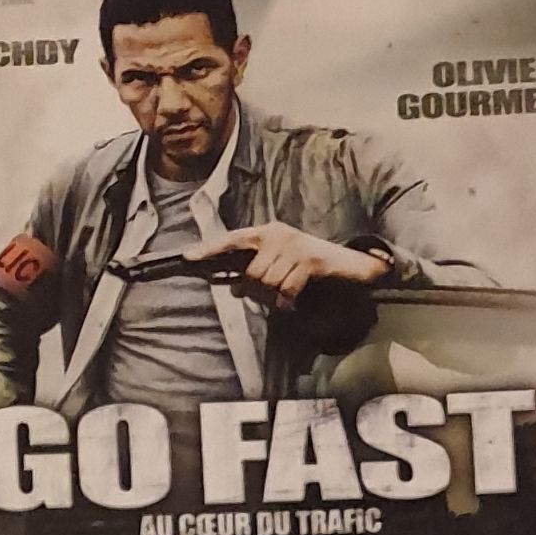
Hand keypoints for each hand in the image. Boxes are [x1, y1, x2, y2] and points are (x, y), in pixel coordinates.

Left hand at [215, 219, 385, 304]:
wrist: (347, 266)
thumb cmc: (308, 268)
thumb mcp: (279, 268)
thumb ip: (255, 276)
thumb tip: (233, 289)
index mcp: (267, 233)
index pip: (232, 240)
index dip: (210, 250)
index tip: (187, 257)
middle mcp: (278, 234)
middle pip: (250, 274)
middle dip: (260, 290)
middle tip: (277, 289)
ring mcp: (294, 245)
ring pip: (267, 284)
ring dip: (276, 296)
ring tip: (291, 289)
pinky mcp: (309, 259)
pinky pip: (285, 291)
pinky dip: (288, 301)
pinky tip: (296, 298)